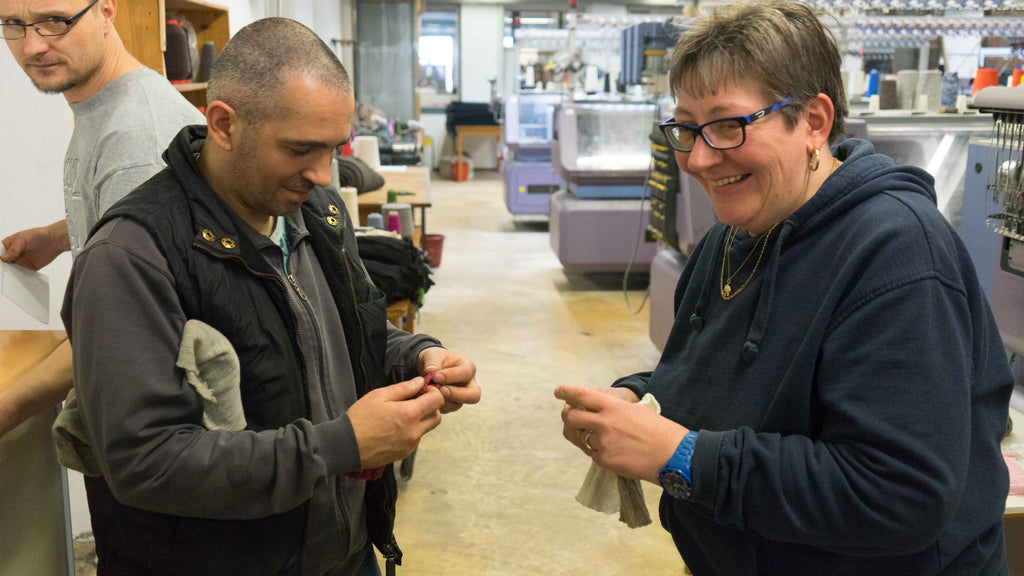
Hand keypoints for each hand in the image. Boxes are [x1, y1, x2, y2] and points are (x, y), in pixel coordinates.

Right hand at [1, 220, 70, 270]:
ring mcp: (20, 261)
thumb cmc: (38, 235)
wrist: (54, 241)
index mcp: (8, 245)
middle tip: (2, 271)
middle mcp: (12, 254)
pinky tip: (18, 278)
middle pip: (3, 263)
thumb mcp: (22, 239)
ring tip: (8, 276)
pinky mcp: (28, 268)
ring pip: (10, 270)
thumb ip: (13, 249)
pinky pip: (21, 274)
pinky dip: (19, 277)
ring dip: (9, 273)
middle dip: (2, 267)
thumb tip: (3, 258)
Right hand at [348, 377, 444, 468]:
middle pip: (437, 416)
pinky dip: (412, 431)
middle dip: (430, 406)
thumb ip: (404, 388)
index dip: (432, 392)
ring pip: (427, 428)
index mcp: (409, 414)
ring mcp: (410, 444)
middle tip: (414, 401)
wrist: (346, 446)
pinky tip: (395, 427)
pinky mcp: (405, 453)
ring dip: (421, 419)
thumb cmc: (360, 419)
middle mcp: (414, 431)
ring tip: (402, 414)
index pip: (438, 400)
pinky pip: (416, 439)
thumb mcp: (379, 396)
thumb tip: (420, 382)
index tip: (421, 390)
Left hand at [417, 347, 479, 413]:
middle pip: (473, 395)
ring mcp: (461, 396)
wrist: (427, 368)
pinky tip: (428, 397)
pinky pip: (447, 409)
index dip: (451, 376)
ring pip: (458, 404)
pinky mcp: (452, 404)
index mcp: (468, 367)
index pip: (466, 373)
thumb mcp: (432, 355)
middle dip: (456, 394)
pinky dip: (437, 405)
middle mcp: (469, 384)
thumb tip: (430, 372)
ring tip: (430, 392)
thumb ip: (432, 363)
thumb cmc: (434, 359)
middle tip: (441, 390)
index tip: (435, 376)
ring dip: (443, 400)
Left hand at [555, 385, 687, 483]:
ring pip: (580, 438)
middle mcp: (604, 423)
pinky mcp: (604, 460)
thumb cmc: (657, 430)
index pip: (581, 395)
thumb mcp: (635, 410)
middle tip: (569, 416)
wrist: (672, 454)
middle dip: (567, 416)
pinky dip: (597, 451)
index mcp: (612, 406)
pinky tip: (610, 450)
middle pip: (571, 417)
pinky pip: (591, 454)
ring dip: (582, 435)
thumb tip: (596, 412)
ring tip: (595, 435)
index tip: (558, 391)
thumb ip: (613, 410)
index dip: (566, 392)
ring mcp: (602, 443)